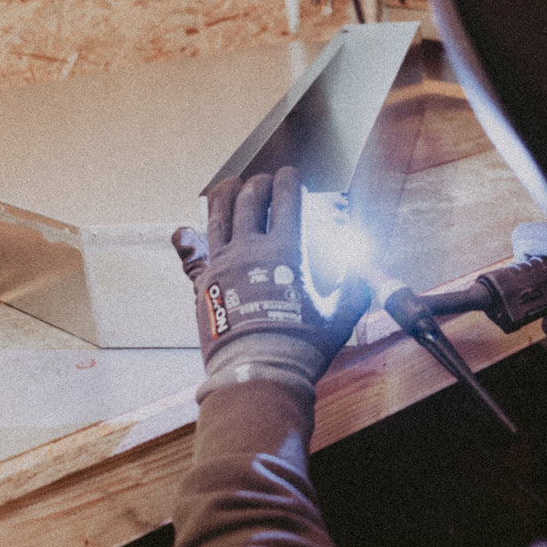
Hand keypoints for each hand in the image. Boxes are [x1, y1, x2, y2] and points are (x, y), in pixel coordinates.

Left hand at [173, 166, 369, 389]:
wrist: (257, 372)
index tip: (290, 175)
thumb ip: (353, 291)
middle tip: (263, 181)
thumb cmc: (300, 347)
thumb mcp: (338, 319)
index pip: (287, 200)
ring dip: (224, 195)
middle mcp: (251, 248)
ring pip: (219, 216)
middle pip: (251, 200)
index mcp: (287, 250)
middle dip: (258, 184)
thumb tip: (362, 275)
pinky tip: (184, 230)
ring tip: (229, 185)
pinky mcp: (203, 282)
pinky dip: (188, 238)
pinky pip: (193, 252)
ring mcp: (223, 262)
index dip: (289, 180)